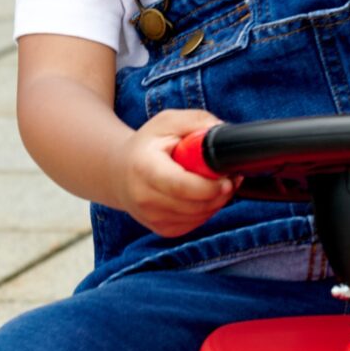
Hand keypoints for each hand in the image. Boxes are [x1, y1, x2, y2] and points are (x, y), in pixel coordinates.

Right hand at [121, 108, 237, 238]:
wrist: (120, 172)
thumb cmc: (147, 145)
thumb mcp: (167, 122)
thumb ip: (196, 121)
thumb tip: (222, 131)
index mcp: (145, 168)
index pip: (181, 186)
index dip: (209, 185)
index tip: (227, 177)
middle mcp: (144, 198)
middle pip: (195, 205)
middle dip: (220, 193)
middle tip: (229, 177)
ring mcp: (152, 217)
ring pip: (199, 216)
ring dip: (216, 202)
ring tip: (216, 183)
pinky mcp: (162, 229)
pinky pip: (195, 223)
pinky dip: (206, 210)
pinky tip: (202, 194)